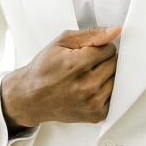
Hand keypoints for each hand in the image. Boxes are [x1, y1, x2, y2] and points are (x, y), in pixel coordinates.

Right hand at [0, 25, 120, 132]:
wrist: (28, 98)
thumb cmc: (44, 69)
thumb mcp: (62, 42)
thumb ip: (92, 34)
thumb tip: (116, 31)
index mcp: (77, 65)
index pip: (110, 49)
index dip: (99, 49)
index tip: (86, 54)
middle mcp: (86, 86)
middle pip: (115, 64)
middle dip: (103, 61)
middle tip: (85, 66)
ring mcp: (92, 102)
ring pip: (117, 79)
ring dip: (106, 76)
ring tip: (86, 78)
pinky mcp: (96, 114)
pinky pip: (115, 96)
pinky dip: (106, 91)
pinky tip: (90, 90)